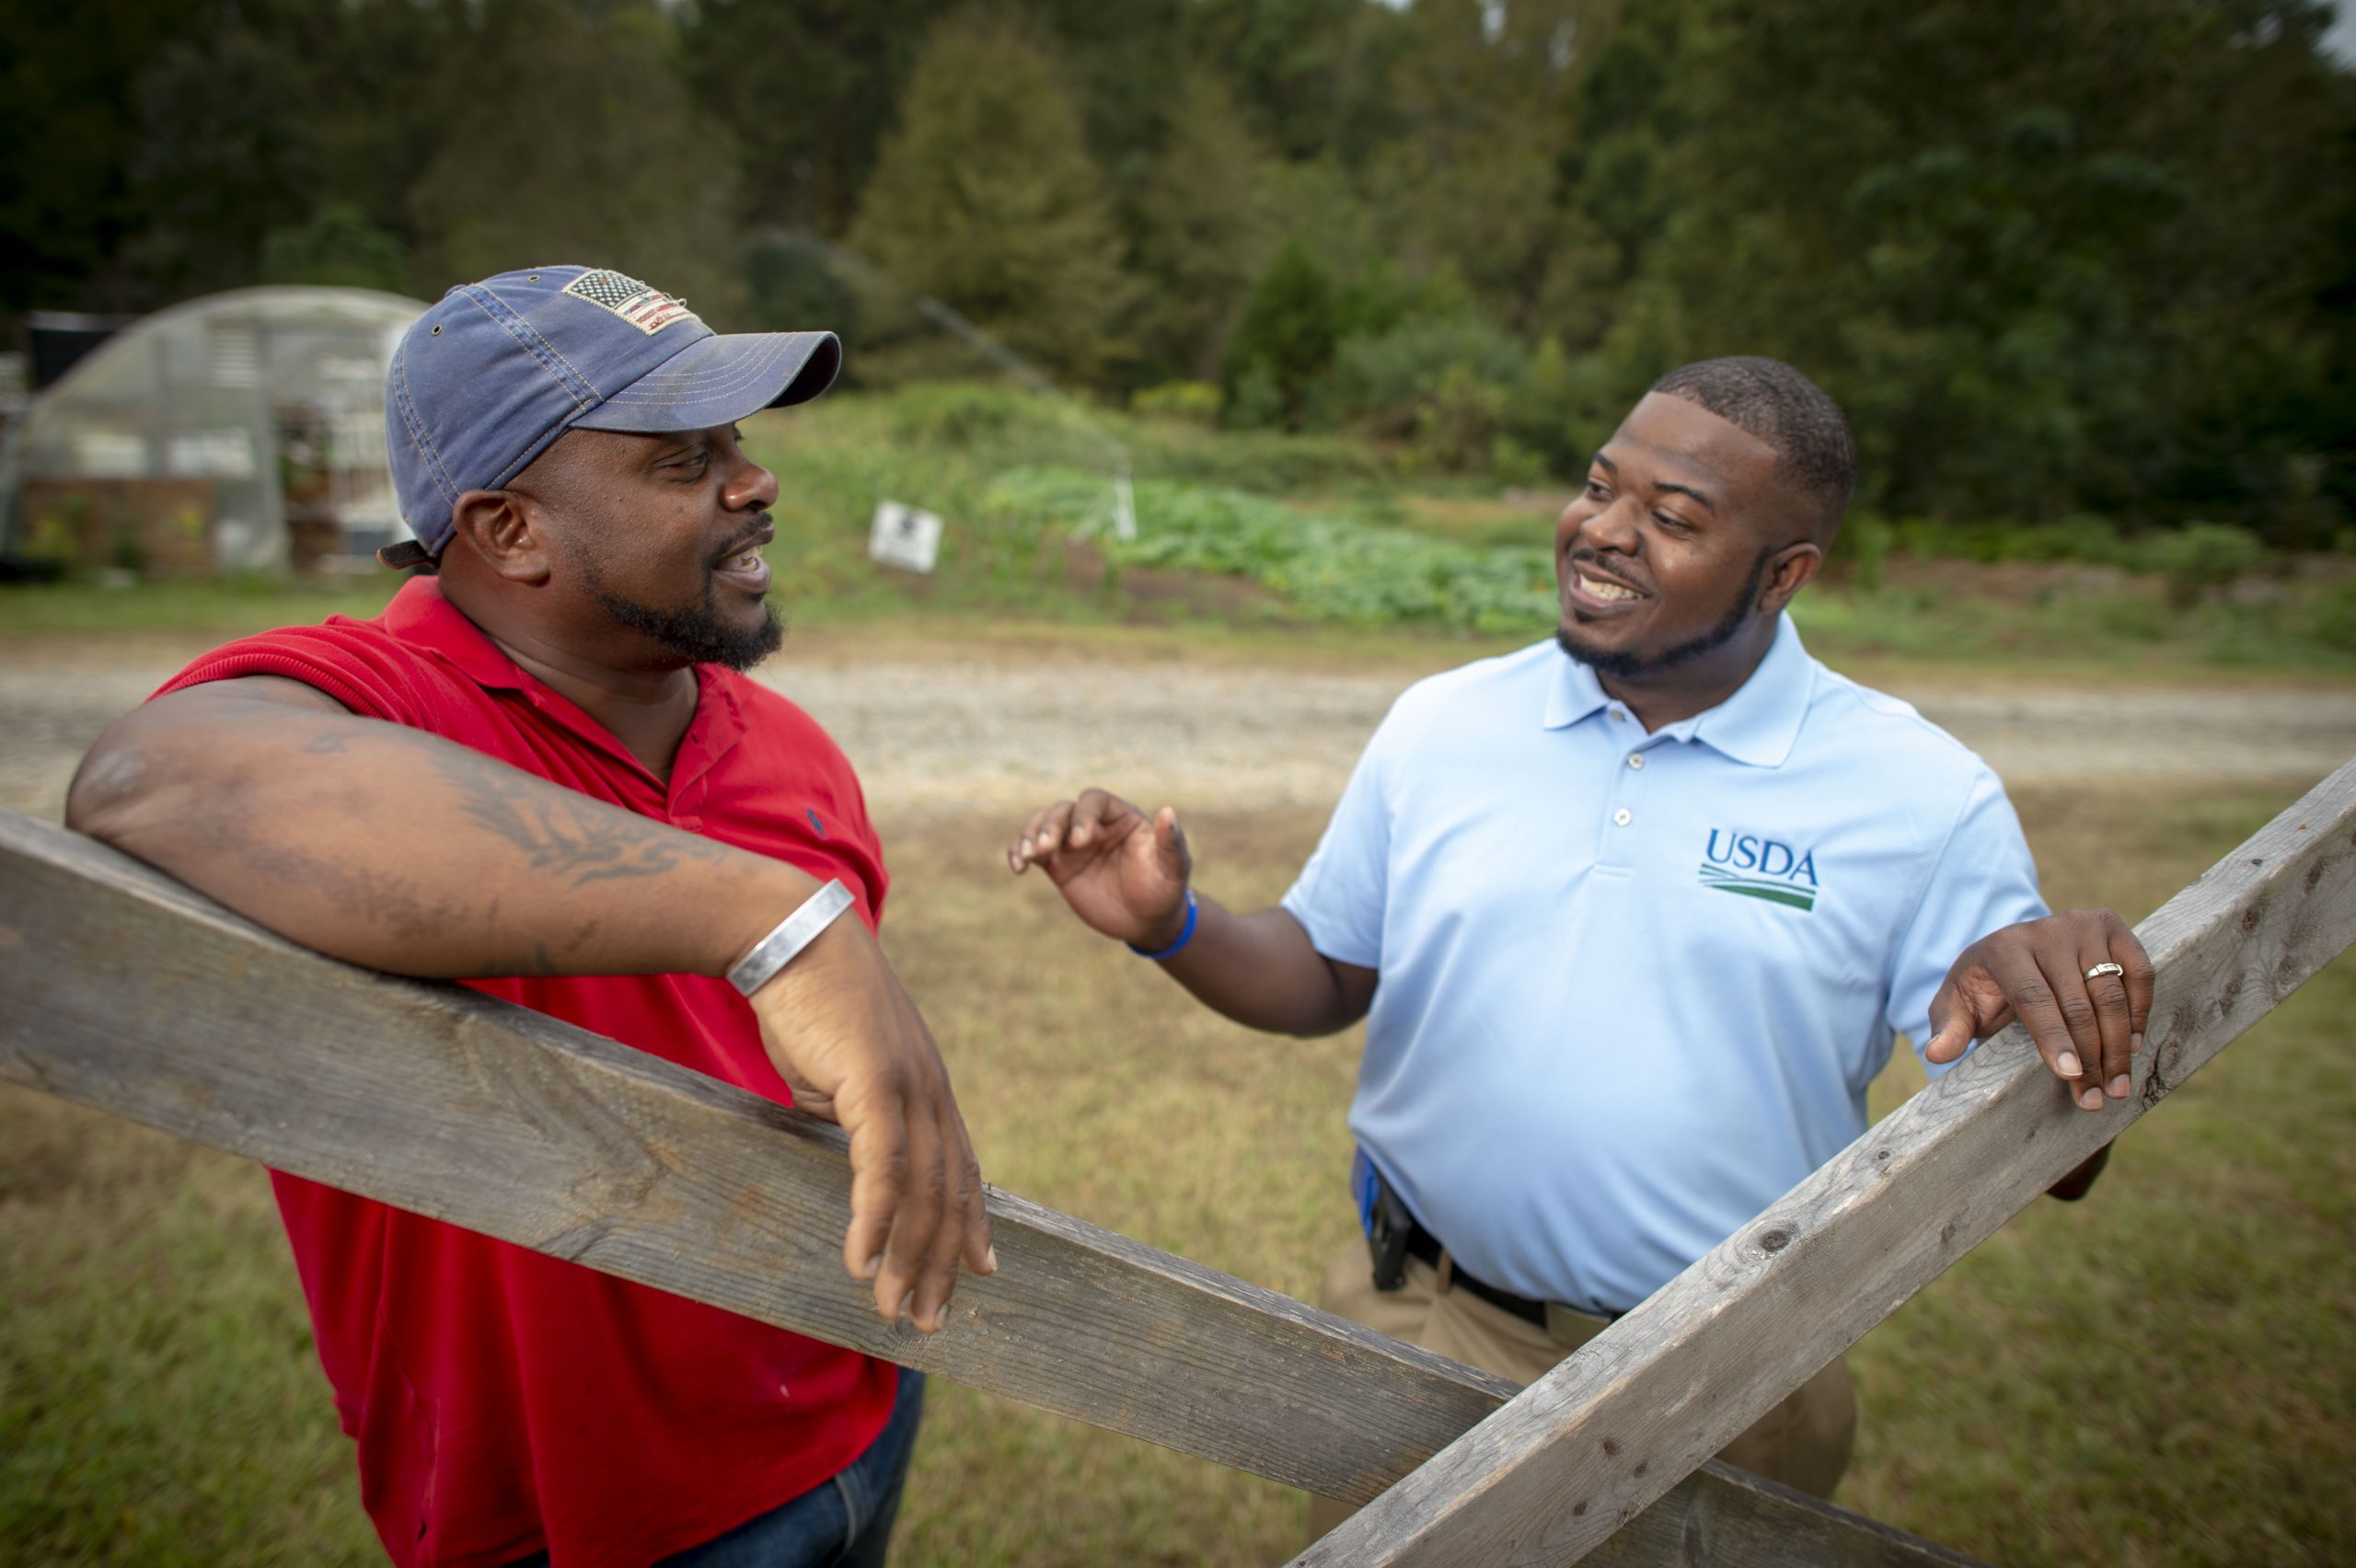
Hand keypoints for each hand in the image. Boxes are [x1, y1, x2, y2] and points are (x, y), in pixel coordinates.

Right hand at [746, 916, 992, 1331]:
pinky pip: (881, 1166)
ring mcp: (908, 1085)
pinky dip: (874, 1219)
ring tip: (896, 1312)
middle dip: (943, 1263)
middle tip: (932, 1321)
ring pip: (920, 1190)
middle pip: (949, 1193)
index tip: (981, 1271)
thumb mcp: (840, 1072)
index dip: (974, 1222)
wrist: (791, 939)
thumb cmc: (808, 1004)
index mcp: (927, 1087)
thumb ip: (854, 1118)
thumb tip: (853, 1160)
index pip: (962, 1168)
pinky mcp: (873, 1081)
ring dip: (909, 1259)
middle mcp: (930, 1090)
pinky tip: (862, 1261)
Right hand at [1006, 787, 1192, 948]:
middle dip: (1050, 826)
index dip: (1084, 815)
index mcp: (1121, 817)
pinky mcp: (1058, 865)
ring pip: (1042, 825)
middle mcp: (1094, 825)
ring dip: (1030, 835)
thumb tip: (1168, 812)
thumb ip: (1171, 843)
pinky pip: (1032, 851)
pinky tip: (1018, 867)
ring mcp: (1072, 844)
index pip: (1095, 801)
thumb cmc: (1164, 891)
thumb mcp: (1174, 870)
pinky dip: (1019, 852)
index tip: (1080, 842)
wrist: (1146, 921)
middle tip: (1045, 849)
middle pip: (1063, 811)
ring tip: (1027, 857)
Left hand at [1923, 908, 2153, 1111]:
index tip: (2068, 1075)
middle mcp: (2046, 930)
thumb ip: (1948, 1027)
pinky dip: (2140, 1012)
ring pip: (2110, 993)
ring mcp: (2083, 925)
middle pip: (2076, 1002)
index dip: (2052, 1037)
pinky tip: (2133, 1046)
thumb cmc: (1985, 986)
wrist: (2017, 948)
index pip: (2032, 997)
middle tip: (2094, 1099)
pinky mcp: (2113, 927)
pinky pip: (2139, 974)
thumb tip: (1938, 1053)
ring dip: (2118, 1045)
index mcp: (2003, 949)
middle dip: (2088, 1056)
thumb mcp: (1958, 1004)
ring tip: (2116, 1087)